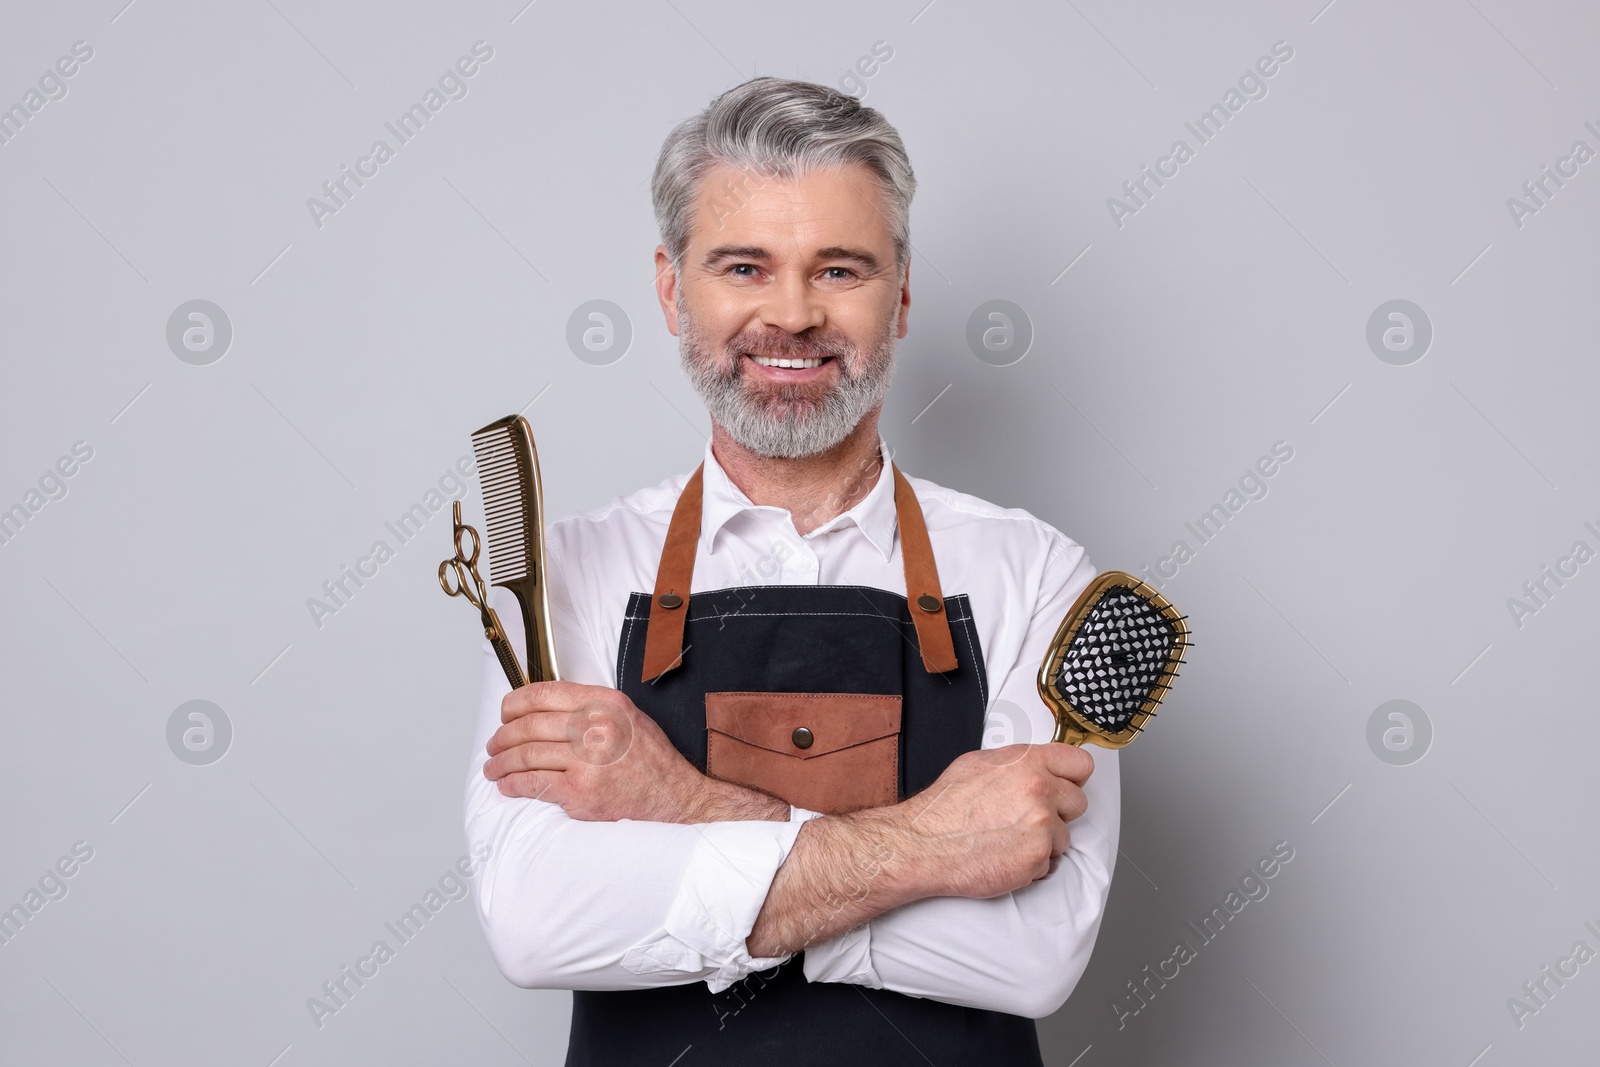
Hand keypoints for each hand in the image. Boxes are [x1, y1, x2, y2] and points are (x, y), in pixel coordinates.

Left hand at [484, 681, 707, 821]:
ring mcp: (587, 761)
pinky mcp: (580, 792)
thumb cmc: (650, 757)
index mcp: (604, 702)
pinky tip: (507, 786)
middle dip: (502, 737)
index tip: (505, 714)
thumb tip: (542, 709)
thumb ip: (589, 707)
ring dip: (501, 763)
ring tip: (493, 768)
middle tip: (495, 746)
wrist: (675, 795)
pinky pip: (533, 784)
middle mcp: (595, 727)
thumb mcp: (626, 714)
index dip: (515, 704)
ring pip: (526, 755)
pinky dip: (513, 785)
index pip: (544, 693)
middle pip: (529, 726)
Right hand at [895, 743, 1092, 899]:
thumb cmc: (946, 807)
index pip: (1080, 763)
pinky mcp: (1037, 858)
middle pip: (1078, 802)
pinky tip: (1005, 856)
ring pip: (1065, 837)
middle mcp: (1039, 790)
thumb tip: (1037, 766)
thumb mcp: (979, 763)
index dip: (1072, 777)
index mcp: (1027, 762)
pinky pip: (1049, 863)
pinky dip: (1031, 864)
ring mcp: (1042, 826)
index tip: (1065, 785)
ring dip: (1044, 842)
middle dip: (1059, 812)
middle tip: (1029, 818)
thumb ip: (1018, 763)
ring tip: (1010, 839)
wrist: (925, 844)